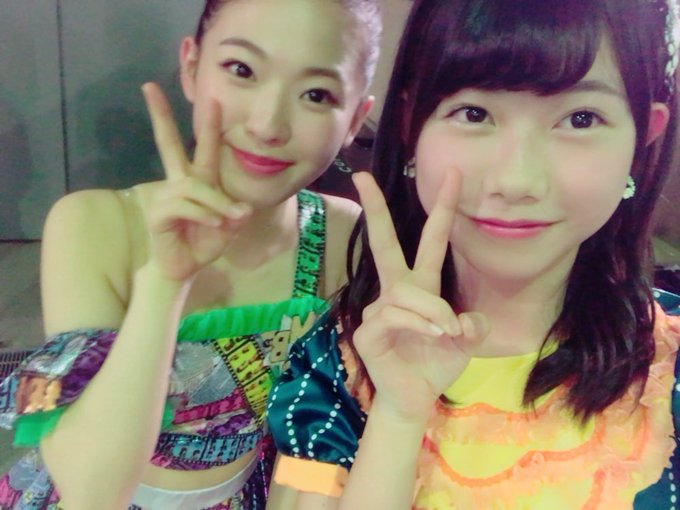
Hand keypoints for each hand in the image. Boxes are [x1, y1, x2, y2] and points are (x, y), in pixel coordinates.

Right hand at [141, 83, 251, 280]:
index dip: (208, 124)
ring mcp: (167, 196)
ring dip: (214, 202)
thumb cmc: (204, 243)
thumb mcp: (229, 228)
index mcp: (200, 181)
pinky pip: (185, 205)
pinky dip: (203, 213)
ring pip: (193, 186)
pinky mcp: (158, 213)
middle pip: (169, 144)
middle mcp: (180, 183)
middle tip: (149, 87)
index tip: (213, 98)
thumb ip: (236, 216)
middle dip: (161, 116)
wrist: (185, 268)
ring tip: (225, 220)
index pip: (202, 147)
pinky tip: (214, 223)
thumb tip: (243, 209)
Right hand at [351, 172, 487, 421]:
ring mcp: (378, 309)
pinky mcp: (368, 331)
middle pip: (383, 243)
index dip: (442, 209)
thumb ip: (474, 325)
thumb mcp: (467, 342)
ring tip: (446, 332)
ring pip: (405, 293)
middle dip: (377, 209)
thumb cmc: (436, 363)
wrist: (415, 398)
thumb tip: (463, 319)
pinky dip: (418, 324)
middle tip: (363, 176)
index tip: (452, 174)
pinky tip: (432, 336)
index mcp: (421, 286)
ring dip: (432, 311)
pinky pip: (393, 315)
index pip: (430, 241)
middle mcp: (396, 291)